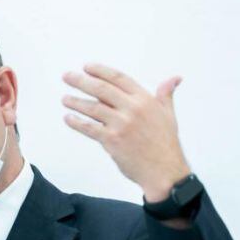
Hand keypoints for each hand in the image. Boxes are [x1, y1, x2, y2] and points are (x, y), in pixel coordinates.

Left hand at [62, 64, 189, 201]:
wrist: (164, 171)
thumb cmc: (166, 143)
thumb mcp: (169, 115)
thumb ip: (166, 95)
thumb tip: (175, 78)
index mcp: (145, 100)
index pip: (118, 78)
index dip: (100, 71)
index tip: (86, 67)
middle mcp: (132, 109)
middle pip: (101, 89)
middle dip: (81, 81)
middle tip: (67, 76)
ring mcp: (121, 124)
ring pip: (92, 108)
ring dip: (75, 102)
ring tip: (64, 99)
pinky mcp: (112, 140)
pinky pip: (89, 128)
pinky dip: (76, 122)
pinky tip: (68, 118)